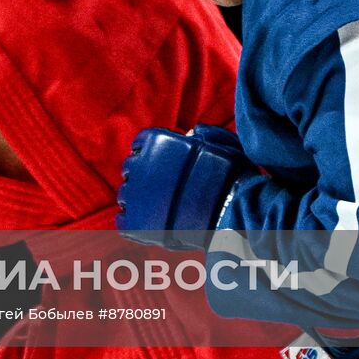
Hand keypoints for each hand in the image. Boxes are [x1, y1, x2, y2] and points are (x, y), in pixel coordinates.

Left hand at [116, 125, 253, 250]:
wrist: (234, 212)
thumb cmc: (234, 177)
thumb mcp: (222, 145)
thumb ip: (204, 136)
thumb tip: (190, 133)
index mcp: (156, 142)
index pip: (140, 145)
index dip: (150, 155)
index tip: (160, 166)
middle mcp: (140, 166)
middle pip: (130, 170)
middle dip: (142, 177)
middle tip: (160, 189)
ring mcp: (136, 195)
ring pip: (125, 195)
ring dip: (137, 200)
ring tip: (158, 208)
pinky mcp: (137, 223)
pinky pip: (124, 222)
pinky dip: (132, 224)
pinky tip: (147, 225)